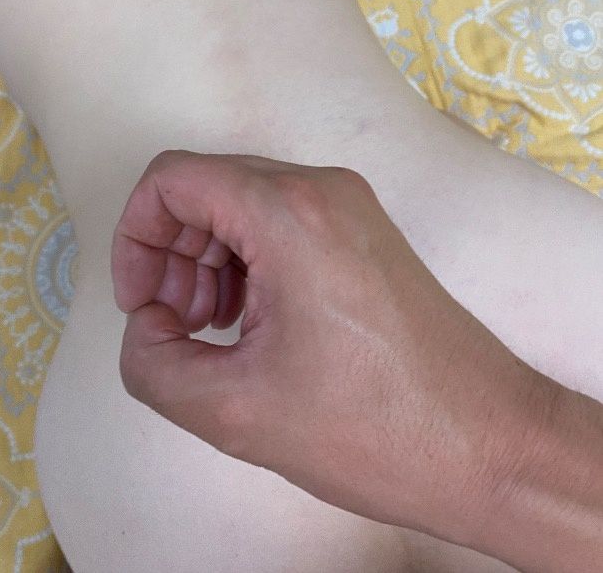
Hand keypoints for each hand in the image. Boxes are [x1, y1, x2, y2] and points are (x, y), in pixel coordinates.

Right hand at [110, 151, 564, 548]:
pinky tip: (249, 323)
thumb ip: (152, 362)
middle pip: (206, 188)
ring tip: (211, 330)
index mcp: (288, 213)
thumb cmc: (374, 427)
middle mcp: (322, 189)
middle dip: (170, 253)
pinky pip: (281, 223)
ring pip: (242, 204)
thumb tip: (147, 325)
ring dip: (207, 260)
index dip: (135, 236)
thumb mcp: (234, 410)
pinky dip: (247, 262)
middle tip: (171, 324)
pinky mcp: (364, 231)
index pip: (172, 178)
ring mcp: (350, 205)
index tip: (140, 303)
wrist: (487, 444)